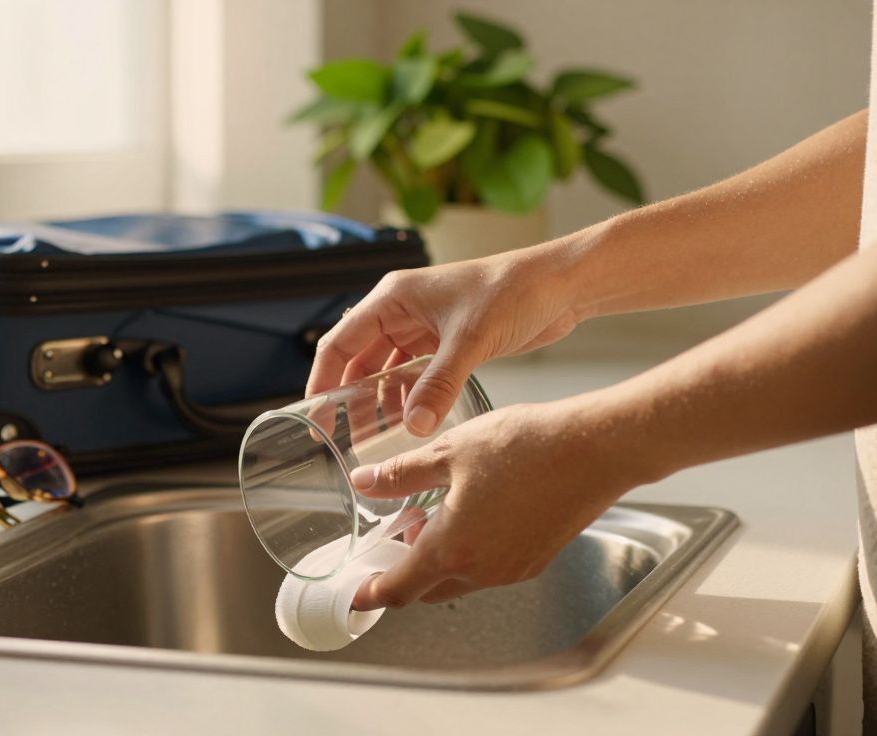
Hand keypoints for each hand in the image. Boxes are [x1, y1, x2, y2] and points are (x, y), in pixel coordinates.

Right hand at [307, 247, 579, 436]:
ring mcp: (424, 327)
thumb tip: (414, 426)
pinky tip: (411, 422)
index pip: (341, 341)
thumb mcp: (470, 340)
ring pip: (388, 369)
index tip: (315, 414)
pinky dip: (409, 398)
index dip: (323, 378)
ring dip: (381, 400)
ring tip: (374, 437)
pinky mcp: (447, 342)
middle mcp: (403, 311)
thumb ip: (439, 384)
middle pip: (360, 359)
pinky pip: (415, 374)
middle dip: (351, 396)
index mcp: (394, 298)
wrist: (560, 285)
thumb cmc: (514, 290)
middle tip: (343, 435)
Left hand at [348, 397, 650, 610]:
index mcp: (452, 548)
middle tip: (392, 535)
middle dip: (404, 570)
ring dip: (438, 558)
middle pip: (426, 588)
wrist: (594, 449)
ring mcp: (512, 569)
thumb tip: (365, 481)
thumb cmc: (527, 446)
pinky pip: (490, 568)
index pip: (398, 588)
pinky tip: (471, 513)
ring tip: (432, 512)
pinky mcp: (535, 559)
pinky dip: (470, 552)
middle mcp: (482, 570)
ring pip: (460, 578)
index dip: (370, 594)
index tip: (354, 595)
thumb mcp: (450, 451)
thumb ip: (401, 474)